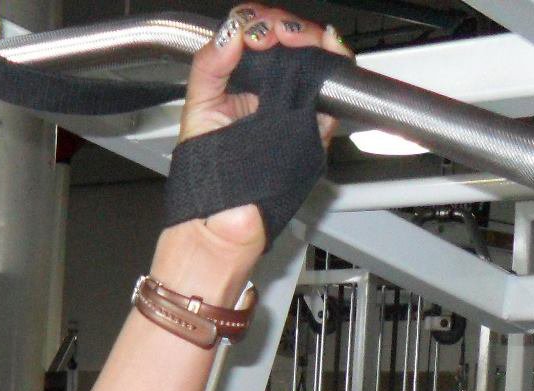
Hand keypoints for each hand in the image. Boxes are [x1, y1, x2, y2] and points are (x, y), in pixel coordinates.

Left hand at [179, 6, 351, 254]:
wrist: (222, 223)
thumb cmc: (208, 177)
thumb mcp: (198, 109)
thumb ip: (209, 66)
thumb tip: (231, 32)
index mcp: (241, 83)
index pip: (258, 36)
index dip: (260, 23)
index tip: (254, 30)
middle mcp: (271, 92)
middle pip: (292, 41)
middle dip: (288, 26)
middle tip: (277, 32)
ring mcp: (295, 108)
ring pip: (317, 58)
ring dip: (312, 37)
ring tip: (295, 37)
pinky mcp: (315, 128)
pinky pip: (334, 92)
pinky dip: (335, 65)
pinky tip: (323, 52)